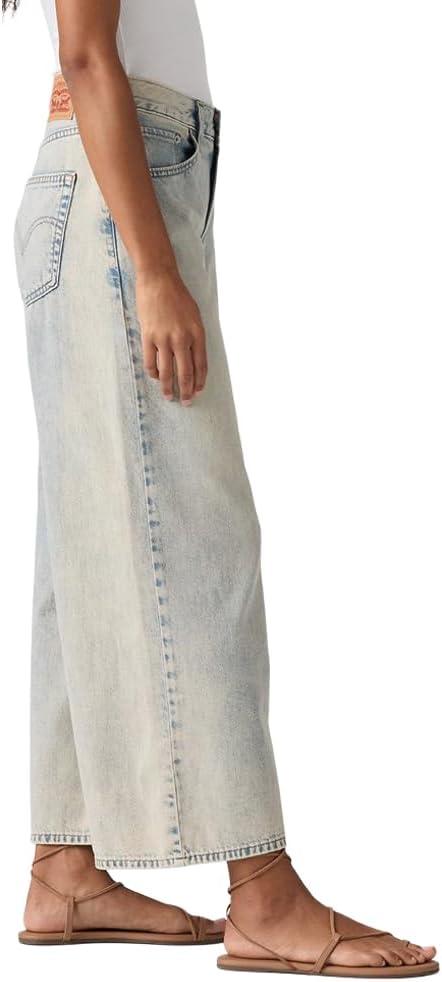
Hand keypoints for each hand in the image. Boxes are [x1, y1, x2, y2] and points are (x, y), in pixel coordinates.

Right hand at [136, 267, 207, 404]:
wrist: (159, 280)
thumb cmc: (178, 297)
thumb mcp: (195, 316)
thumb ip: (195, 338)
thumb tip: (193, 359)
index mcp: (197, 334)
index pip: (201, 365)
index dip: (200, 381)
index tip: (198, 391)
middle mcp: (182, 338)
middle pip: (185, 372)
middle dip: (187, 391)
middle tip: (187, 402)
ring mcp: (164, 338)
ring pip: (167, 372)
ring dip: (168, 387)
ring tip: (169, 396)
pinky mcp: (148, 336)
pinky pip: (150, 362)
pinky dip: (154, 373)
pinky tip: (156, 377)